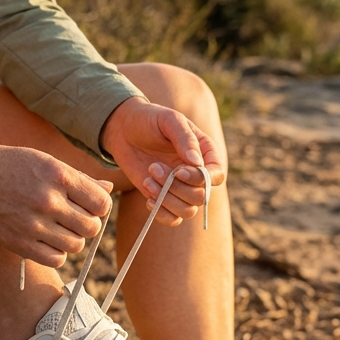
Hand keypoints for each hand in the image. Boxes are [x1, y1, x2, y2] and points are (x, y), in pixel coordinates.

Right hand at [0, 140, 113, 266]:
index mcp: (57, 174)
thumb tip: (107, 188)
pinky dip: (57, 253)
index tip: (87, 204)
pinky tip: (46, 240)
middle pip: (91, 226)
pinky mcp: (18, 243)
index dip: (98, 206)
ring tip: (57, 228)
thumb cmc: (3, 164)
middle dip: (86, 223)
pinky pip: (56, 259)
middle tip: (71, 217)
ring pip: (76, 245)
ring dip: (71, 239)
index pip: (101, 202)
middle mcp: (48, 199)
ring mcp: (33, 224)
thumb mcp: (41, 160)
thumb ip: (76, 177)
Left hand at [100, 97, 224, 225]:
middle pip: (201, 197)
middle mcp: (196, 174)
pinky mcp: (164, 197)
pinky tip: (148, 198)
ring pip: (187, 211)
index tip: (179, 171)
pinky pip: (173, 219)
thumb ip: (184, 138)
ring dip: (166, 199)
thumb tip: (196, 162)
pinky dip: (161, 213)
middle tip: (153, 168)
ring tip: (148, 180)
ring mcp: (181, 187)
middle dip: (177, 188)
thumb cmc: (149, 120)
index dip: (201, 178)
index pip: (216, 175)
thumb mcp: (168, 120)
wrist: (123, 129)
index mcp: (205, 153)